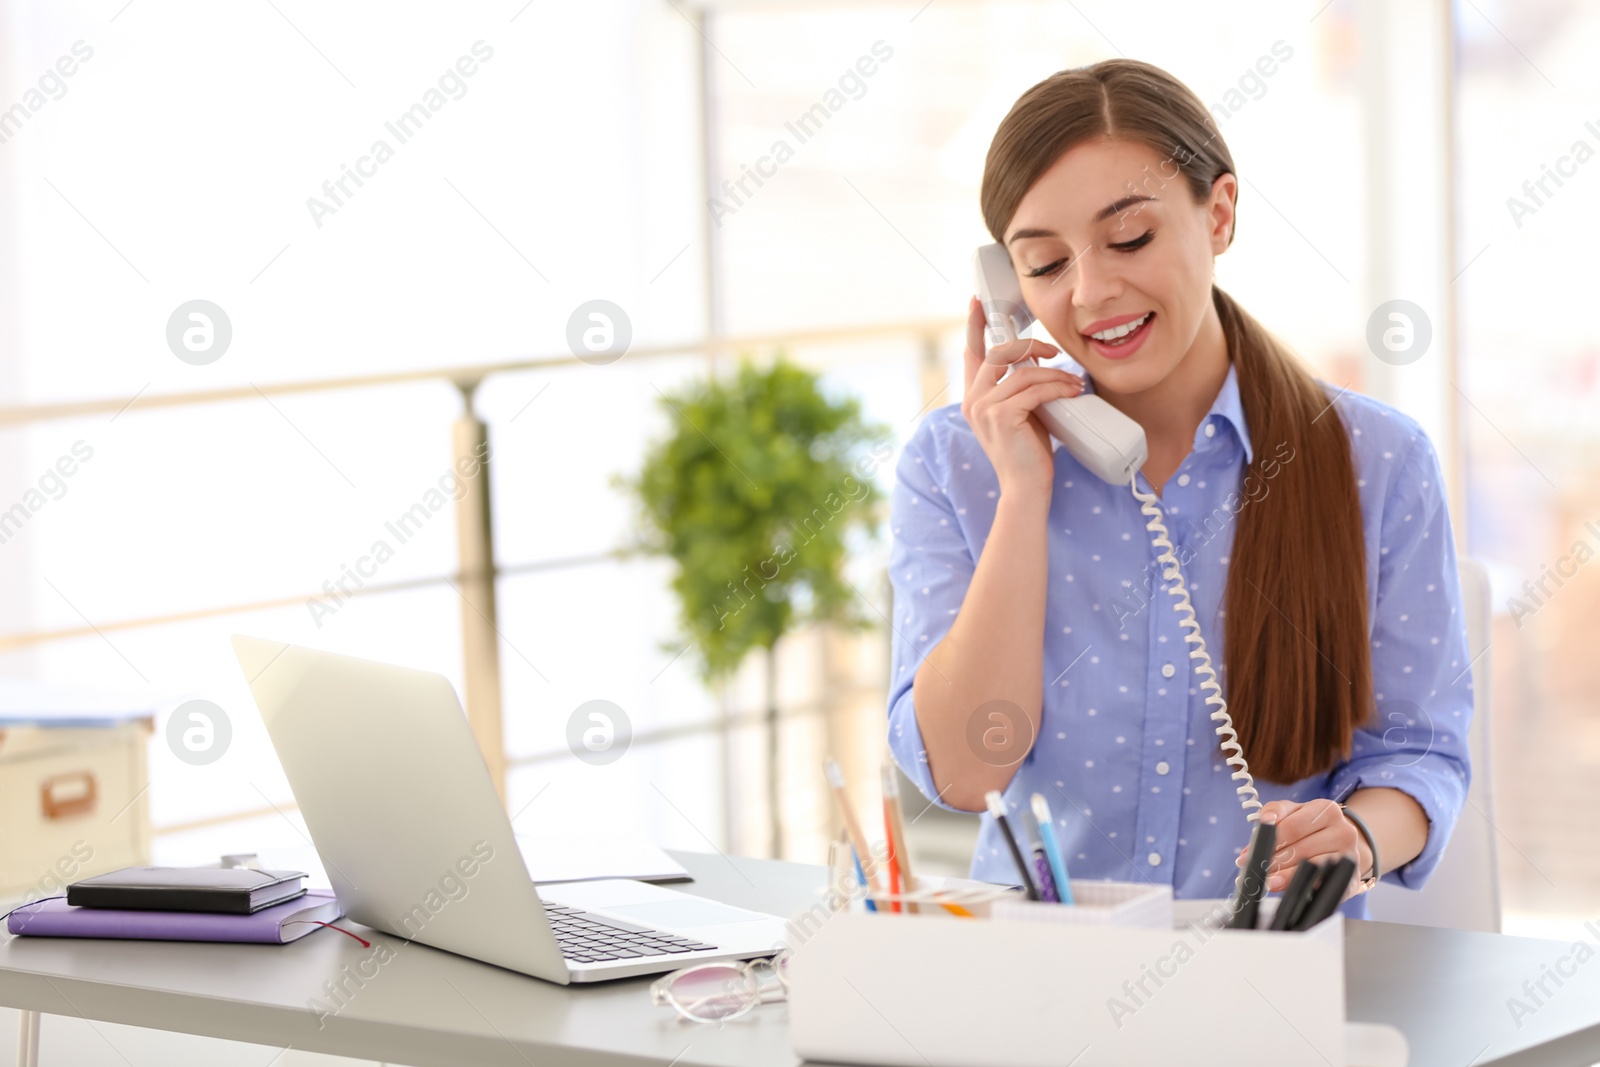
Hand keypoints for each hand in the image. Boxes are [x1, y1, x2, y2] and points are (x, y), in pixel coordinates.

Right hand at [961, 296, 1083, 498]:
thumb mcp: (1020, 413)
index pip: (971, 353)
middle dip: (1030, 346)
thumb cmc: (1027, 452)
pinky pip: (1034, 388)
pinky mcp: (1001, 416)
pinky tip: (1071, 391)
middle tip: (1053, 352)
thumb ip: (1018, 388)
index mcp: (974, 398)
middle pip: (999, 353)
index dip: (975, 325)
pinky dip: (1057, 387)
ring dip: (1054, 373)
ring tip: (1073, 383)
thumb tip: (1037, 361)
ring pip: (1022, 371)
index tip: (978, 301)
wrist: (1026, 487)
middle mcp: (973, 400)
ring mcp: (984, 408)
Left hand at [1234, 799, 1371, 901]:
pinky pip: (1324, 883)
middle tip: (1254, 870)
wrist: (1345, 844)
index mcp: (1326, 809)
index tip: (1247, 853)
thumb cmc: (1312, 828)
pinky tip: (1290, 890)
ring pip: (1311, 866)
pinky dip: (1305, 887)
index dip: (1267, 840)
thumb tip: (1253, 843)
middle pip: (1300, 848)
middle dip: (1272, 861)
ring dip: (1285, 876)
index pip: (1291, 826)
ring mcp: (1349, 855)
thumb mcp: (1294, 813)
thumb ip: (1273, 818)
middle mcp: (1342, 830)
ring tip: (1267, 882)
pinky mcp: (1352, 878)